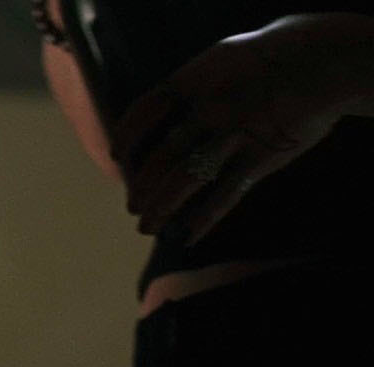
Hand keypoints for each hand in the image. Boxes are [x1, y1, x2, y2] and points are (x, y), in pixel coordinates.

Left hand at [116, 13, 373, 244]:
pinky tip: (189, 237)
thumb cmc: (261, 62)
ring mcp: (235, 136)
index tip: (117, 157)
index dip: (126, 137)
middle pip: (161, 157)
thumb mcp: (216, 62)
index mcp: (192, 84)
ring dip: (161, 208)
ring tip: (147, 227)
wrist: (316, 64)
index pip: (142, 113)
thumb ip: (186, 89)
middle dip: (141, 188)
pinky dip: (206, 219)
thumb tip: (153, 121)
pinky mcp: (261, 158)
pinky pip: (227, 194)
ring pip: (186, 180)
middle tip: (132, 207)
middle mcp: (209, 111)